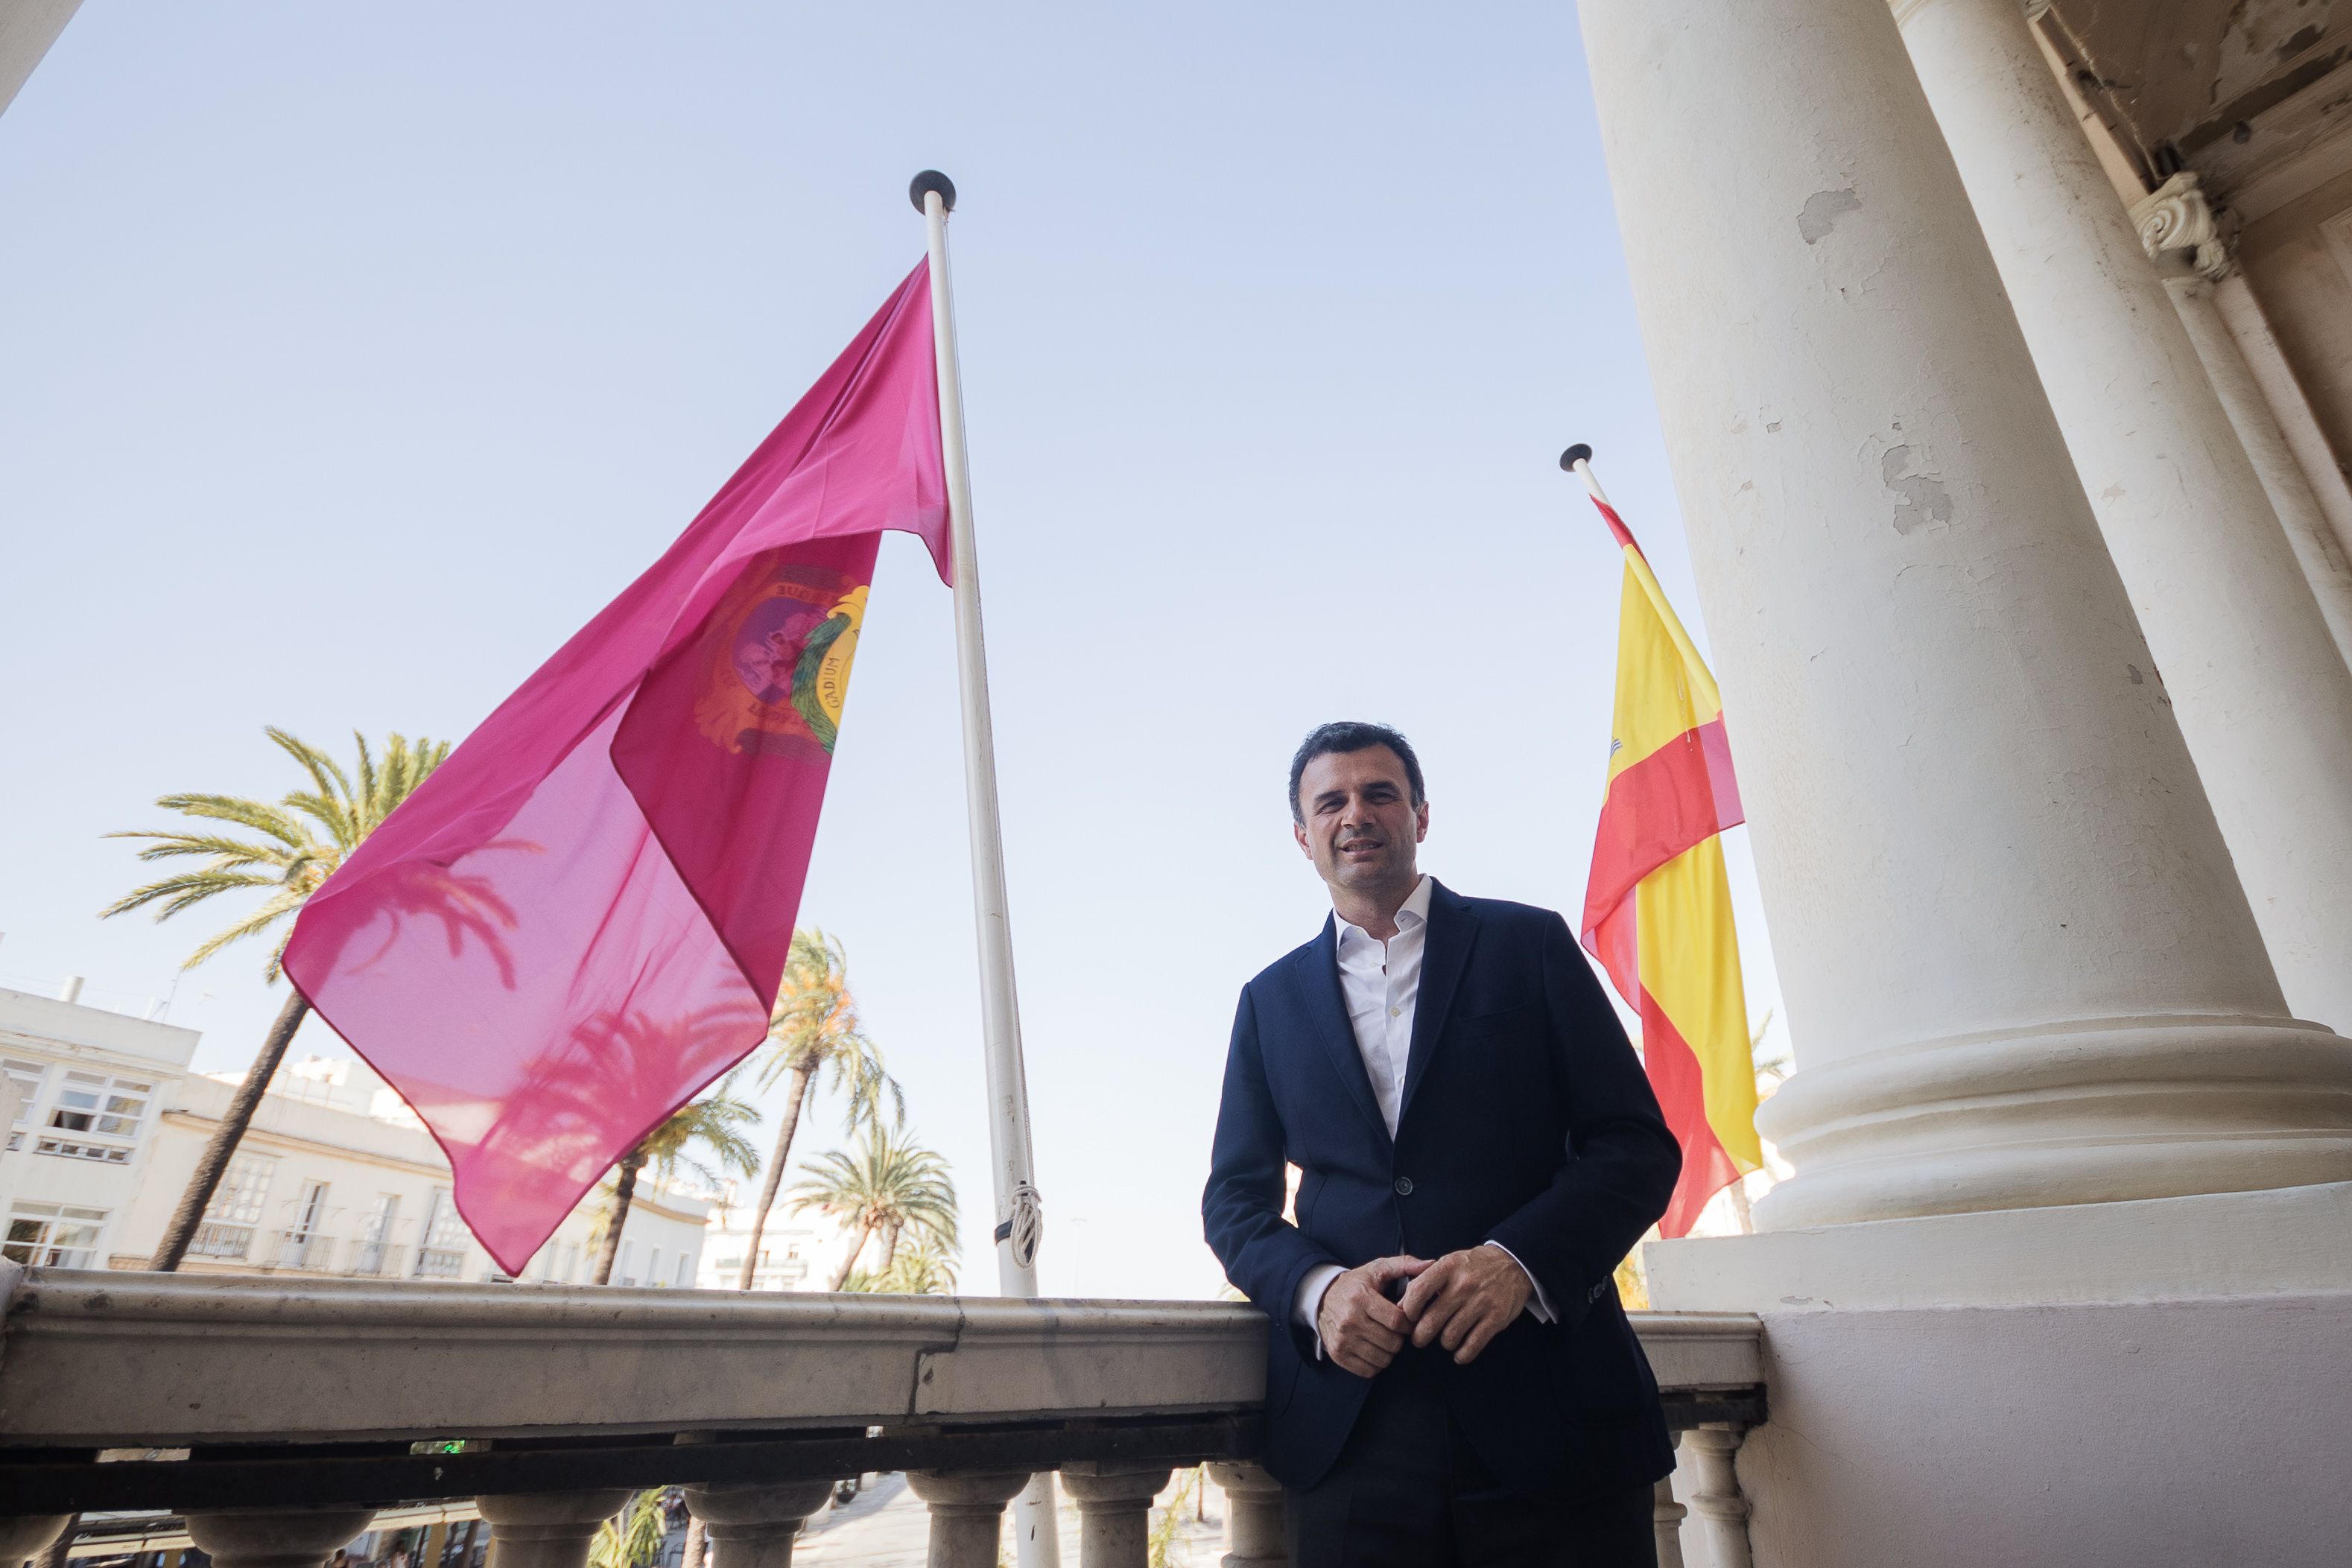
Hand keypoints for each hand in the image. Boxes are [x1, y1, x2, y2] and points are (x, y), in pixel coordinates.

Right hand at [1315, 1255, 1429, 1378]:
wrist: (1321, 1299)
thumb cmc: (1356, 1285)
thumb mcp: (1377, 1269)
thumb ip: (1405, 1265)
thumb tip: (1431, 1264)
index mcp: (1360, 1298)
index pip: (1397, 1321)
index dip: (1408, 1323)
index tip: (1406, 1319)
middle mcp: (1349, 1320)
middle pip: (1392, 1343)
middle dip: (1399, 1337)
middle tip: (1393, 1329)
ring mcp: (1342, 1339)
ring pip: (1383, 1359)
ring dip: (1389, 1351)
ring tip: (1383, 1337)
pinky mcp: (1338, 1354)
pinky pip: (1369, 1370)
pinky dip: (1376, 1363)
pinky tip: (1373, 1348)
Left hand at [1399, 1246, 1531, 1364]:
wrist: (1513, 1263)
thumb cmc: (1474, 1265)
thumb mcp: (1449, 1263)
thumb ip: (1425, 1281)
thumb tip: (1400, 1306)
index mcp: (1448, 1267)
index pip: (1418, 1291)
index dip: (1408, 1310)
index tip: (1409, 1318)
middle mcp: (1463, 1285)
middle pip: (1431, 1320)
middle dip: (1420, 1336)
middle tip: (1419, 1338)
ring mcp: (1481, 1302)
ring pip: (1450, 1336)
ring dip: (1444, 1343)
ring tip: (1445, 1339)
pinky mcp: (1496, 1318)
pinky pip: (1472, 1345)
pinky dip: (1463, 1355)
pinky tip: (1460, 1353)